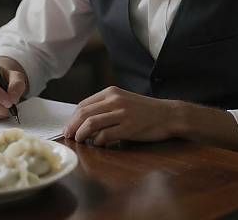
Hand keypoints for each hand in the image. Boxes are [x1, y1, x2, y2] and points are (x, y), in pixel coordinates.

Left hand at [64, 86, 179, 145]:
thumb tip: (83, 120)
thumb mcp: (123, 100)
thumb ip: (105, 106)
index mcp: (111, 92)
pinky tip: (98, 144)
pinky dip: (98, 142)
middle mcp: (115, 100)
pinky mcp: (129, 127)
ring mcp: (122, 113)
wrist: (168, 114)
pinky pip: (105, 135)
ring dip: (81, 135)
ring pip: (91, 124)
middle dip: (72, 127)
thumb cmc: (144, 110)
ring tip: (80, 141)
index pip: (83, 104)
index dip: (72, 118)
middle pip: (84, 113)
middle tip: (69, 137)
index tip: (68, 128)